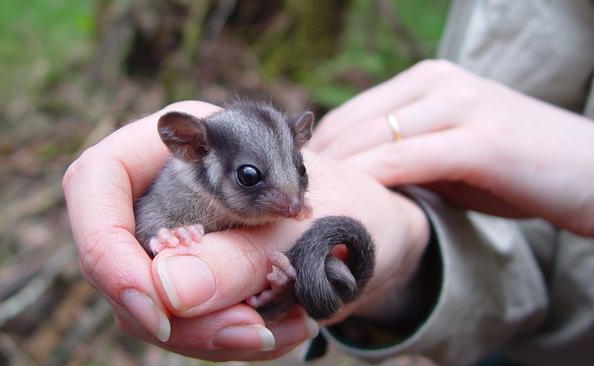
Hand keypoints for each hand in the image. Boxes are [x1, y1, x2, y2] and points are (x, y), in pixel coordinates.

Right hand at [63, 101, 429, 360]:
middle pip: (118, 256)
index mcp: (185, 144)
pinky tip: (285, 328)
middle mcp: (169, 190)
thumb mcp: (306, 226)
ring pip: (150, 301)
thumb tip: (165, 290)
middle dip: (176, 311)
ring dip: (209, 332)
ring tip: (283, 330)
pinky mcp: (193, 280)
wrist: (381, 240)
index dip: (103, 244)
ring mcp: (176, 238)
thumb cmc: (352, 208)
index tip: (152, 306)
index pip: (98, 180)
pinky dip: (228, 337)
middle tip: (252, 332)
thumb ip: (236, 254)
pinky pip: (184, 321)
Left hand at [309, 60, 593, 235]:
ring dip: (338, 175)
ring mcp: (461, 105)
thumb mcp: (449, 152)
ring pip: (373, 139)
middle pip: (353, 124)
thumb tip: (354, 178)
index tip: (298, 186)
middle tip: (293, 200)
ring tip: (312, 207)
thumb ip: (406, 153)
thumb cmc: (514, 168)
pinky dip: (373, 180)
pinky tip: (354, 201)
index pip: (350, 114)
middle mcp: (439, 83)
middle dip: (320, 165)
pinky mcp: (480, 139)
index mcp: (426, 80)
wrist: (591, 172)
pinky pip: (405, 160)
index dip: (319, 152)